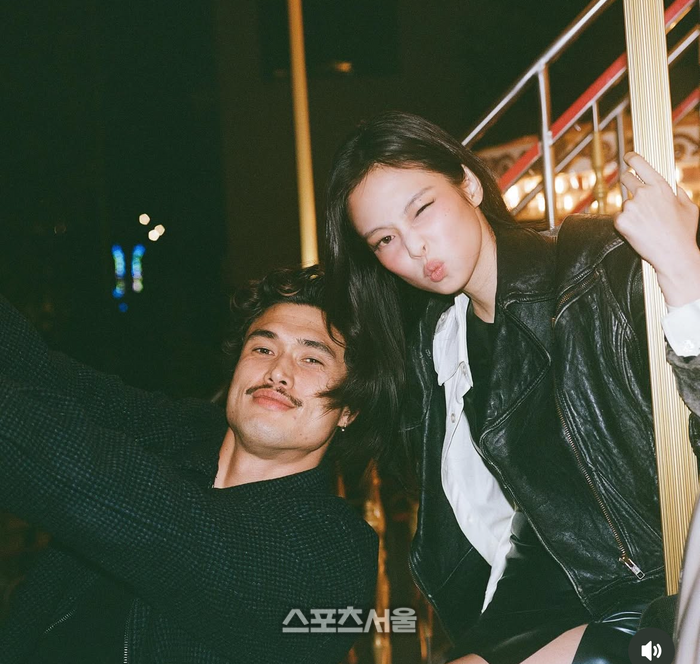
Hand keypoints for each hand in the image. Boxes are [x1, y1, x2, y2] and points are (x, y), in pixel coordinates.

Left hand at [615, 151, 699, 305]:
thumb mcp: (689, 207)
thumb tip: (673, 186)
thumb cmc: (683, 232)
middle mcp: (643, 193)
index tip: (627, 157)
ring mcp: (630, 206)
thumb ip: (679, 193)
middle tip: (636, 196)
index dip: (631, 158)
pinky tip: (638, 232)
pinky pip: (619, 218)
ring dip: (631, 211)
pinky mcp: (620, 221)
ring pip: (624, 203)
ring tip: (646, 225)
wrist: (673, 254)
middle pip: (625, 179)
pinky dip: (625, 224)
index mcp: (660, 186)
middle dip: (628, 183)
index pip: (640, 163)